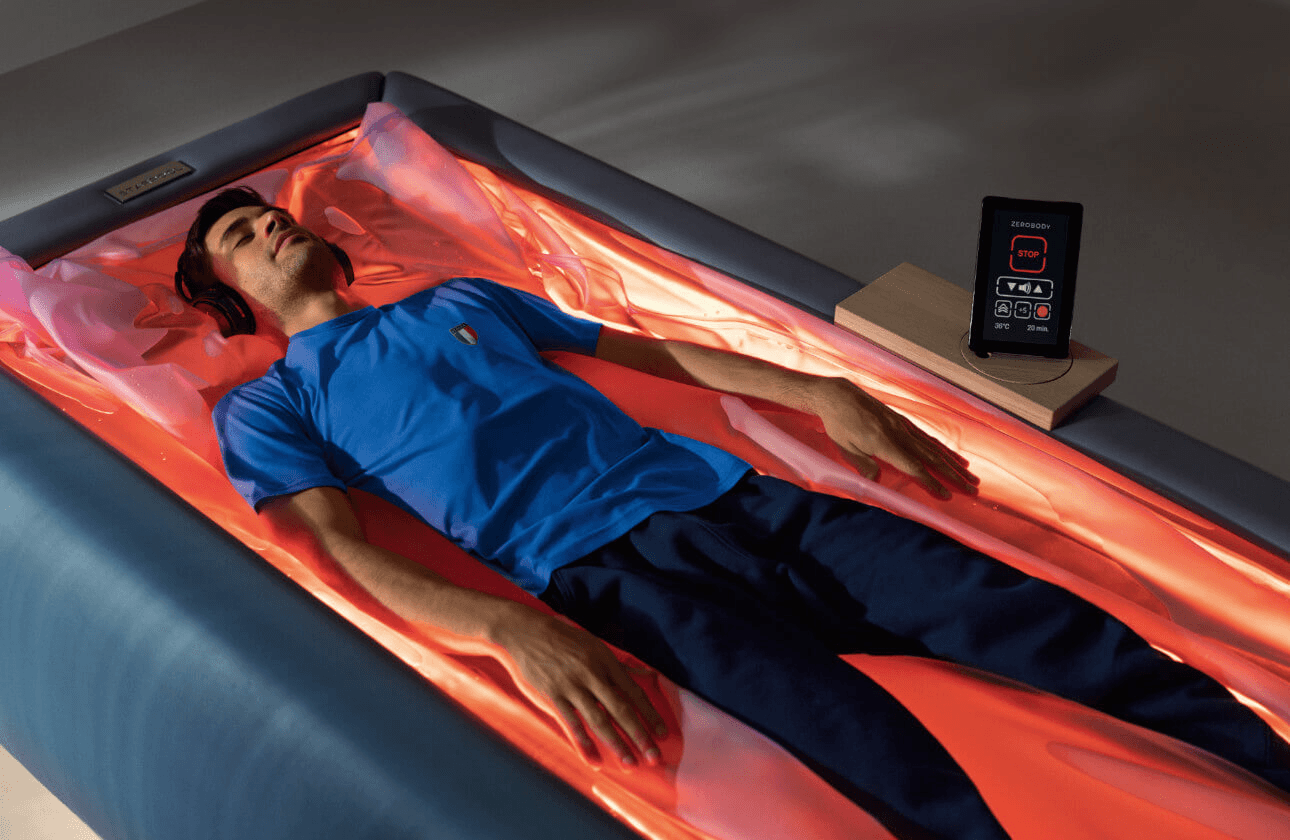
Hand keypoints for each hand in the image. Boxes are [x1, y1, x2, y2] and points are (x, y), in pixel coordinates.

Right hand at [490, 605, 667, 767]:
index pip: (634, 692)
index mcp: (606, 662)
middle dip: (640, 735)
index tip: (663, 734)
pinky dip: (584, 744)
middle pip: (621, 709)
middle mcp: (592, 674)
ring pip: (598, 720)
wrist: (527, 633)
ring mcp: (572, 686)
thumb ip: (623, 665)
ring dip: (616, 744)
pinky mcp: (553, 696)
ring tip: (630, 763)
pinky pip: (571, 724)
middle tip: (654, 757)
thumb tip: (650, 676)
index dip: (650, 714)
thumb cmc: (565, 639)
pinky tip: (596, 761)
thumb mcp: (597, 646)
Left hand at [811, 378, 978, 499]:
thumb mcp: (845, 448)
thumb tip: (878, 481)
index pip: (914, 467)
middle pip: (932, 458)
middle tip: (973, 488)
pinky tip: (952, 455)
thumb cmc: (838, 424)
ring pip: (934, 447)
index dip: (932, 482)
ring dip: (954, 463)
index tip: (947, 495)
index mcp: (885, 443)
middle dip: (954, 475)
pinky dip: (942, 448)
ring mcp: (903, 426)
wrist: (838, 395)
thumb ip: (863, 465)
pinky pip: (927, 437)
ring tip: (971, 475)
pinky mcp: (902, 421)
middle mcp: (899, 434)